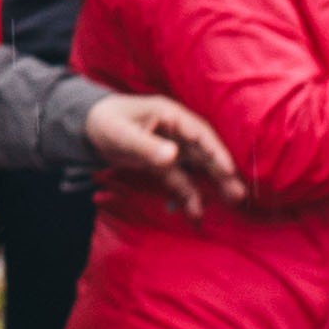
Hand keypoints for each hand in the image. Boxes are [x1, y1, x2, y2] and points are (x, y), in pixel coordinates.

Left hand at [89, 92, 237, 213]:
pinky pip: (180, 181)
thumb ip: (146, 146)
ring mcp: (172, 149)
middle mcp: (177, 132)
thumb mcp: (122, 134)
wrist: (89, 128)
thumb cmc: (106, 122)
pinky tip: (194, 212)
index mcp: (170, 116)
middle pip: (204, 152)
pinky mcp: (163, 165)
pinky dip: (187, 195)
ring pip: (197, 168)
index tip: (229, 169)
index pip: (199, 133)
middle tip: (240, 192)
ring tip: (232, 201)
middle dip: (223, 171)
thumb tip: (172, 156)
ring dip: (213, 184)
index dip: (216, 150)